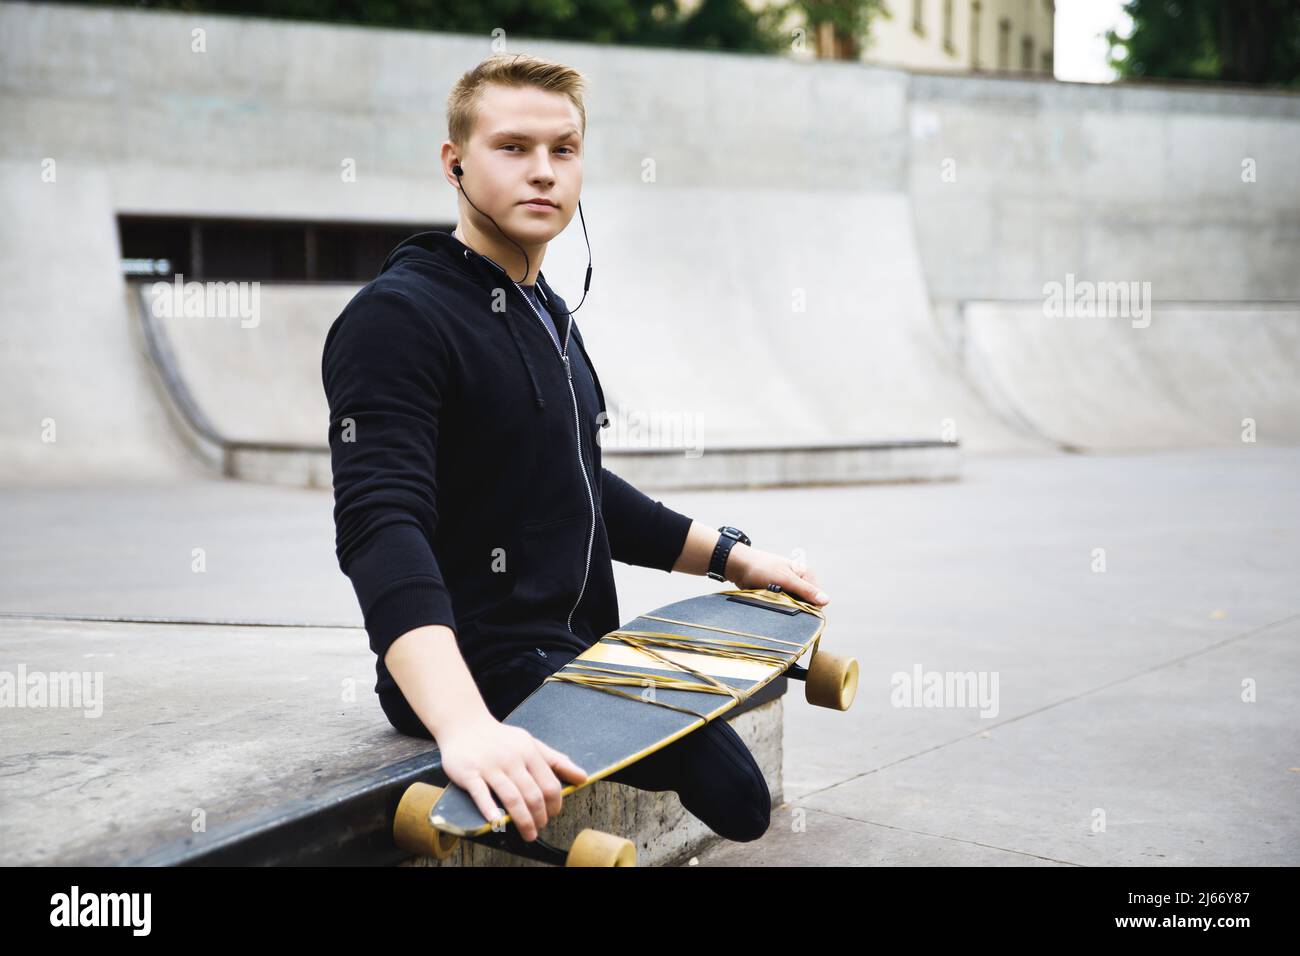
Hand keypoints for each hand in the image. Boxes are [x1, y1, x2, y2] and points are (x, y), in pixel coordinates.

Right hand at [437, 713, 588, 840]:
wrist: (464, 724)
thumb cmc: (501, 739)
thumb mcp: (531, 743)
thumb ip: (556, 761)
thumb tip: (582, 777)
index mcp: (529, 752)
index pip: (549, 783)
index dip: (555, 804)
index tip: (553, 814)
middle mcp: (511, 758)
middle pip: (532, 794)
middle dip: (540, 816)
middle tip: (540, 827)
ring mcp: (490, 766)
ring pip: (511, 797)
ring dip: (522, 820)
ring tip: (528, 833)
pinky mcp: (469, 772)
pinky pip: (481, 793)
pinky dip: (489, 808)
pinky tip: (497, 821)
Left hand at [725, 544, 828, 606]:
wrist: (737, 566)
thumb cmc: (761, 568)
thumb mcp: (785, 579)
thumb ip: (805, 590)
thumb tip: (827, 600)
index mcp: (805, 573)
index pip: (817, 597)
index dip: (811, 607)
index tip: (799, 612)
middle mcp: (798, 580)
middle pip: (806, 602)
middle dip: (797, 608)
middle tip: (783, 606)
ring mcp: (787, 587)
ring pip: (793, 605)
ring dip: (786, 607)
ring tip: (775, 603)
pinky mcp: (776, 593)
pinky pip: (782, 605)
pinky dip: (778, 606)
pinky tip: (771, 605)